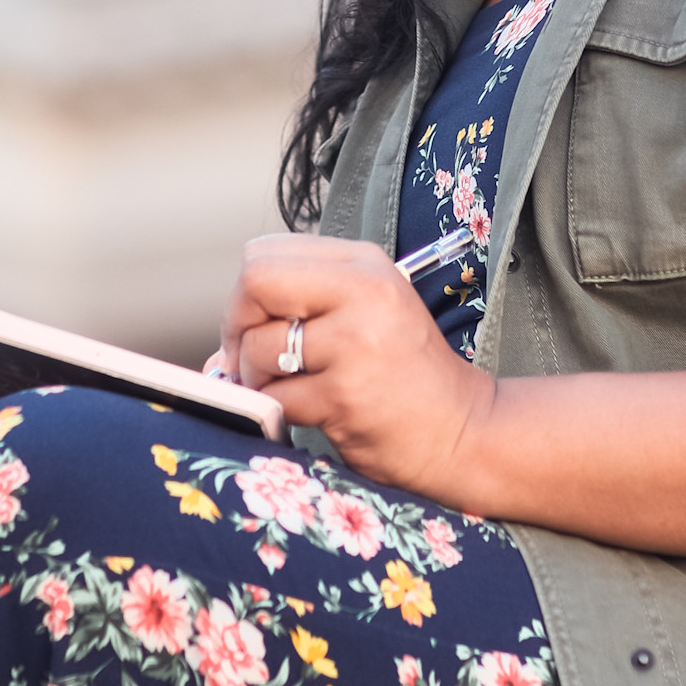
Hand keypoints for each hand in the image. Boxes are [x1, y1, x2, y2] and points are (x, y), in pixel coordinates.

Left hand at [219, 234, 492, 501]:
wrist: (463, 433)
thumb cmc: (407, 377)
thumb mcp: (367, 314)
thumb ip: (300, 309)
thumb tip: (221, 346)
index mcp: (365, 265)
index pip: (266, 252)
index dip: (247, 294)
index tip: (259, 327)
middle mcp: (363, 293)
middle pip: (254, 282)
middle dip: (237, 326)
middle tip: (253, 360)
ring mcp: (355, 345)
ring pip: (258, 347)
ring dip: (258, 379)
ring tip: (291, 392)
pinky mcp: (345, 396)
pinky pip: (274, 397)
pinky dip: (277, 411)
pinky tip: (307, 414)